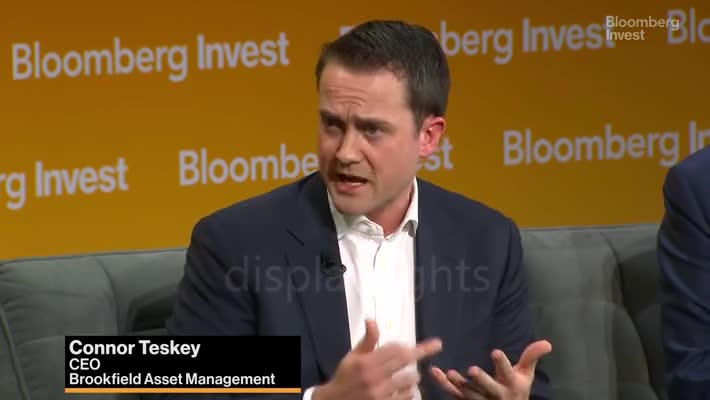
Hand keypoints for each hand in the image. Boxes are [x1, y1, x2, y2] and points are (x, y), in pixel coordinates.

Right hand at [313, 319, 442, 399]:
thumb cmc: (345, 377)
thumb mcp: (352, 357)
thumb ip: (367, 341)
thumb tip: (371, 320)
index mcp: (365, 362)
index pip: (394, 349)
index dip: (409, 344)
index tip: (423, 341)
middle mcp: (373, 377)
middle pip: (404, 360)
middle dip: (422, 351)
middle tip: (436, 345)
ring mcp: (380, 394)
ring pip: (409, 380)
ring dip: (413, 375)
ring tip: (410, 374)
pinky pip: (406, 397)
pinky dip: (409, 391)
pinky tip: (405, 388)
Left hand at [430, 340, 551, 399]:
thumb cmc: (516, 389)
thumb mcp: (525, 375)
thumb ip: (531, 357)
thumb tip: (547, 343)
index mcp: (511, 385)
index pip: (507, 373)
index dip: (502, 363)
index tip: (495, 352)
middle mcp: (496, 394)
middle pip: (488, 387)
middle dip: (480, 380)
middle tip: (471, 369)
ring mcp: (480, 399)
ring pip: (469, 393)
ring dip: (458, 383)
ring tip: (449, 373)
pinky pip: (453, 393)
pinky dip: (443, 383)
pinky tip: (434, 372)